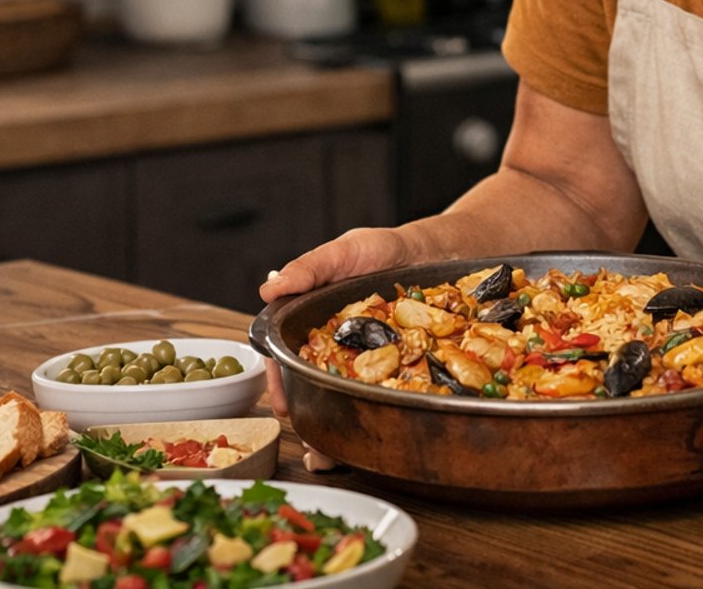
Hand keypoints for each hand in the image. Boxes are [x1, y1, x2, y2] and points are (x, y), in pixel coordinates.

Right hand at [258, 225, 417, 422]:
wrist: (433, 251)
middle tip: (309, 436)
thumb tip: (269, 289)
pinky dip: (376, 410)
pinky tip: (374, 430)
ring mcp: (365, 355)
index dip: (280, 379)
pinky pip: (383, 389)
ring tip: (331, 452)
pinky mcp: (395, 362)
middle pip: (311, 380)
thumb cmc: (382, 249)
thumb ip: (310, 267)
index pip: (285, 352)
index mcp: (311, 315)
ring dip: (335, 423)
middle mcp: (335, 340)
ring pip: (344, 393)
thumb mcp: (345, 251)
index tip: (282, 402)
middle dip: (306, 412)